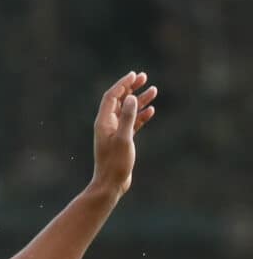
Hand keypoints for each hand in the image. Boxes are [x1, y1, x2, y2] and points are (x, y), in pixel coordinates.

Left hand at [92, 71, 156, 196]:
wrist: (111, 183)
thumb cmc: (116, 163)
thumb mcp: (124, 138)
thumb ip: (128, 118)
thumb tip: (132, 98)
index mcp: (104, 122)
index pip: (112, 97)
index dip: (122, 84)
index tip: (135, 74)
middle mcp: (107, 125)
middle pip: (119, 100)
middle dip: (131, 88)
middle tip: (145, 77)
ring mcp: (114, 132)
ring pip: (127, 111)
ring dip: (139, 100)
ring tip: (154, 90)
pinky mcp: (121, 141)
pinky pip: (132, 123)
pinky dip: (140, 115)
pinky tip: (151, 110)